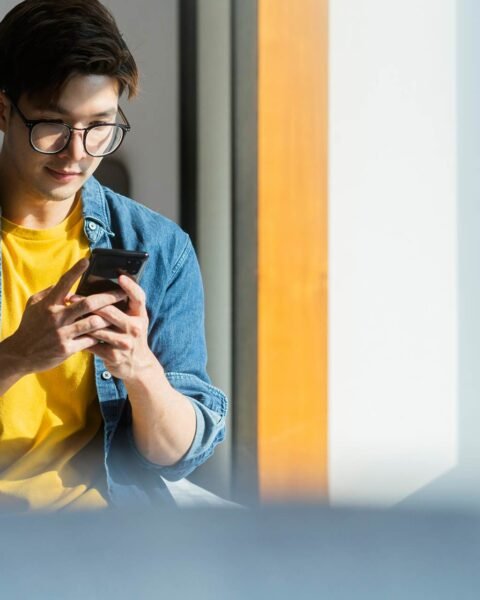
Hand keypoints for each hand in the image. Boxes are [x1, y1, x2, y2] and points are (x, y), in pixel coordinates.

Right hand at [3, 258, 126, 374]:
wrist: (20, 354)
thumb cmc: (30, 326)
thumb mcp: (34, 305)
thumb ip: (49, 292)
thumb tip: (66, 285)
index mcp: (48, 304)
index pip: (63, 283)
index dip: (75, 271)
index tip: (87, 260)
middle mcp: (56, 317)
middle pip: (88, 303)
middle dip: (108, 297)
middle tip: (122, 293)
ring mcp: (62, 334)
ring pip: (93, 322)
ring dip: (108, 318)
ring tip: (121, 314)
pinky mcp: (67, 349)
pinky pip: (89, 340)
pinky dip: (100, 336)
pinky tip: (109, 333)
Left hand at [71, 275, 157, 381]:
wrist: (137, 365)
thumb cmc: (131, 335)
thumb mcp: (135, 319)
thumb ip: (127, 304)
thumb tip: (113, 281)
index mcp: (140, 316)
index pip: (139, 297)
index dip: (130, 287)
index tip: (120, 277)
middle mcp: (135, 328)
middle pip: (110, 311)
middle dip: (88, 302)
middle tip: (72, 296)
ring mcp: (124, 343)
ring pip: (98, 327)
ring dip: (80, 320)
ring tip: (67, 313)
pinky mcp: (113, 355)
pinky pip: (92, 343)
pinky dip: (80, 336)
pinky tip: (70, 331)